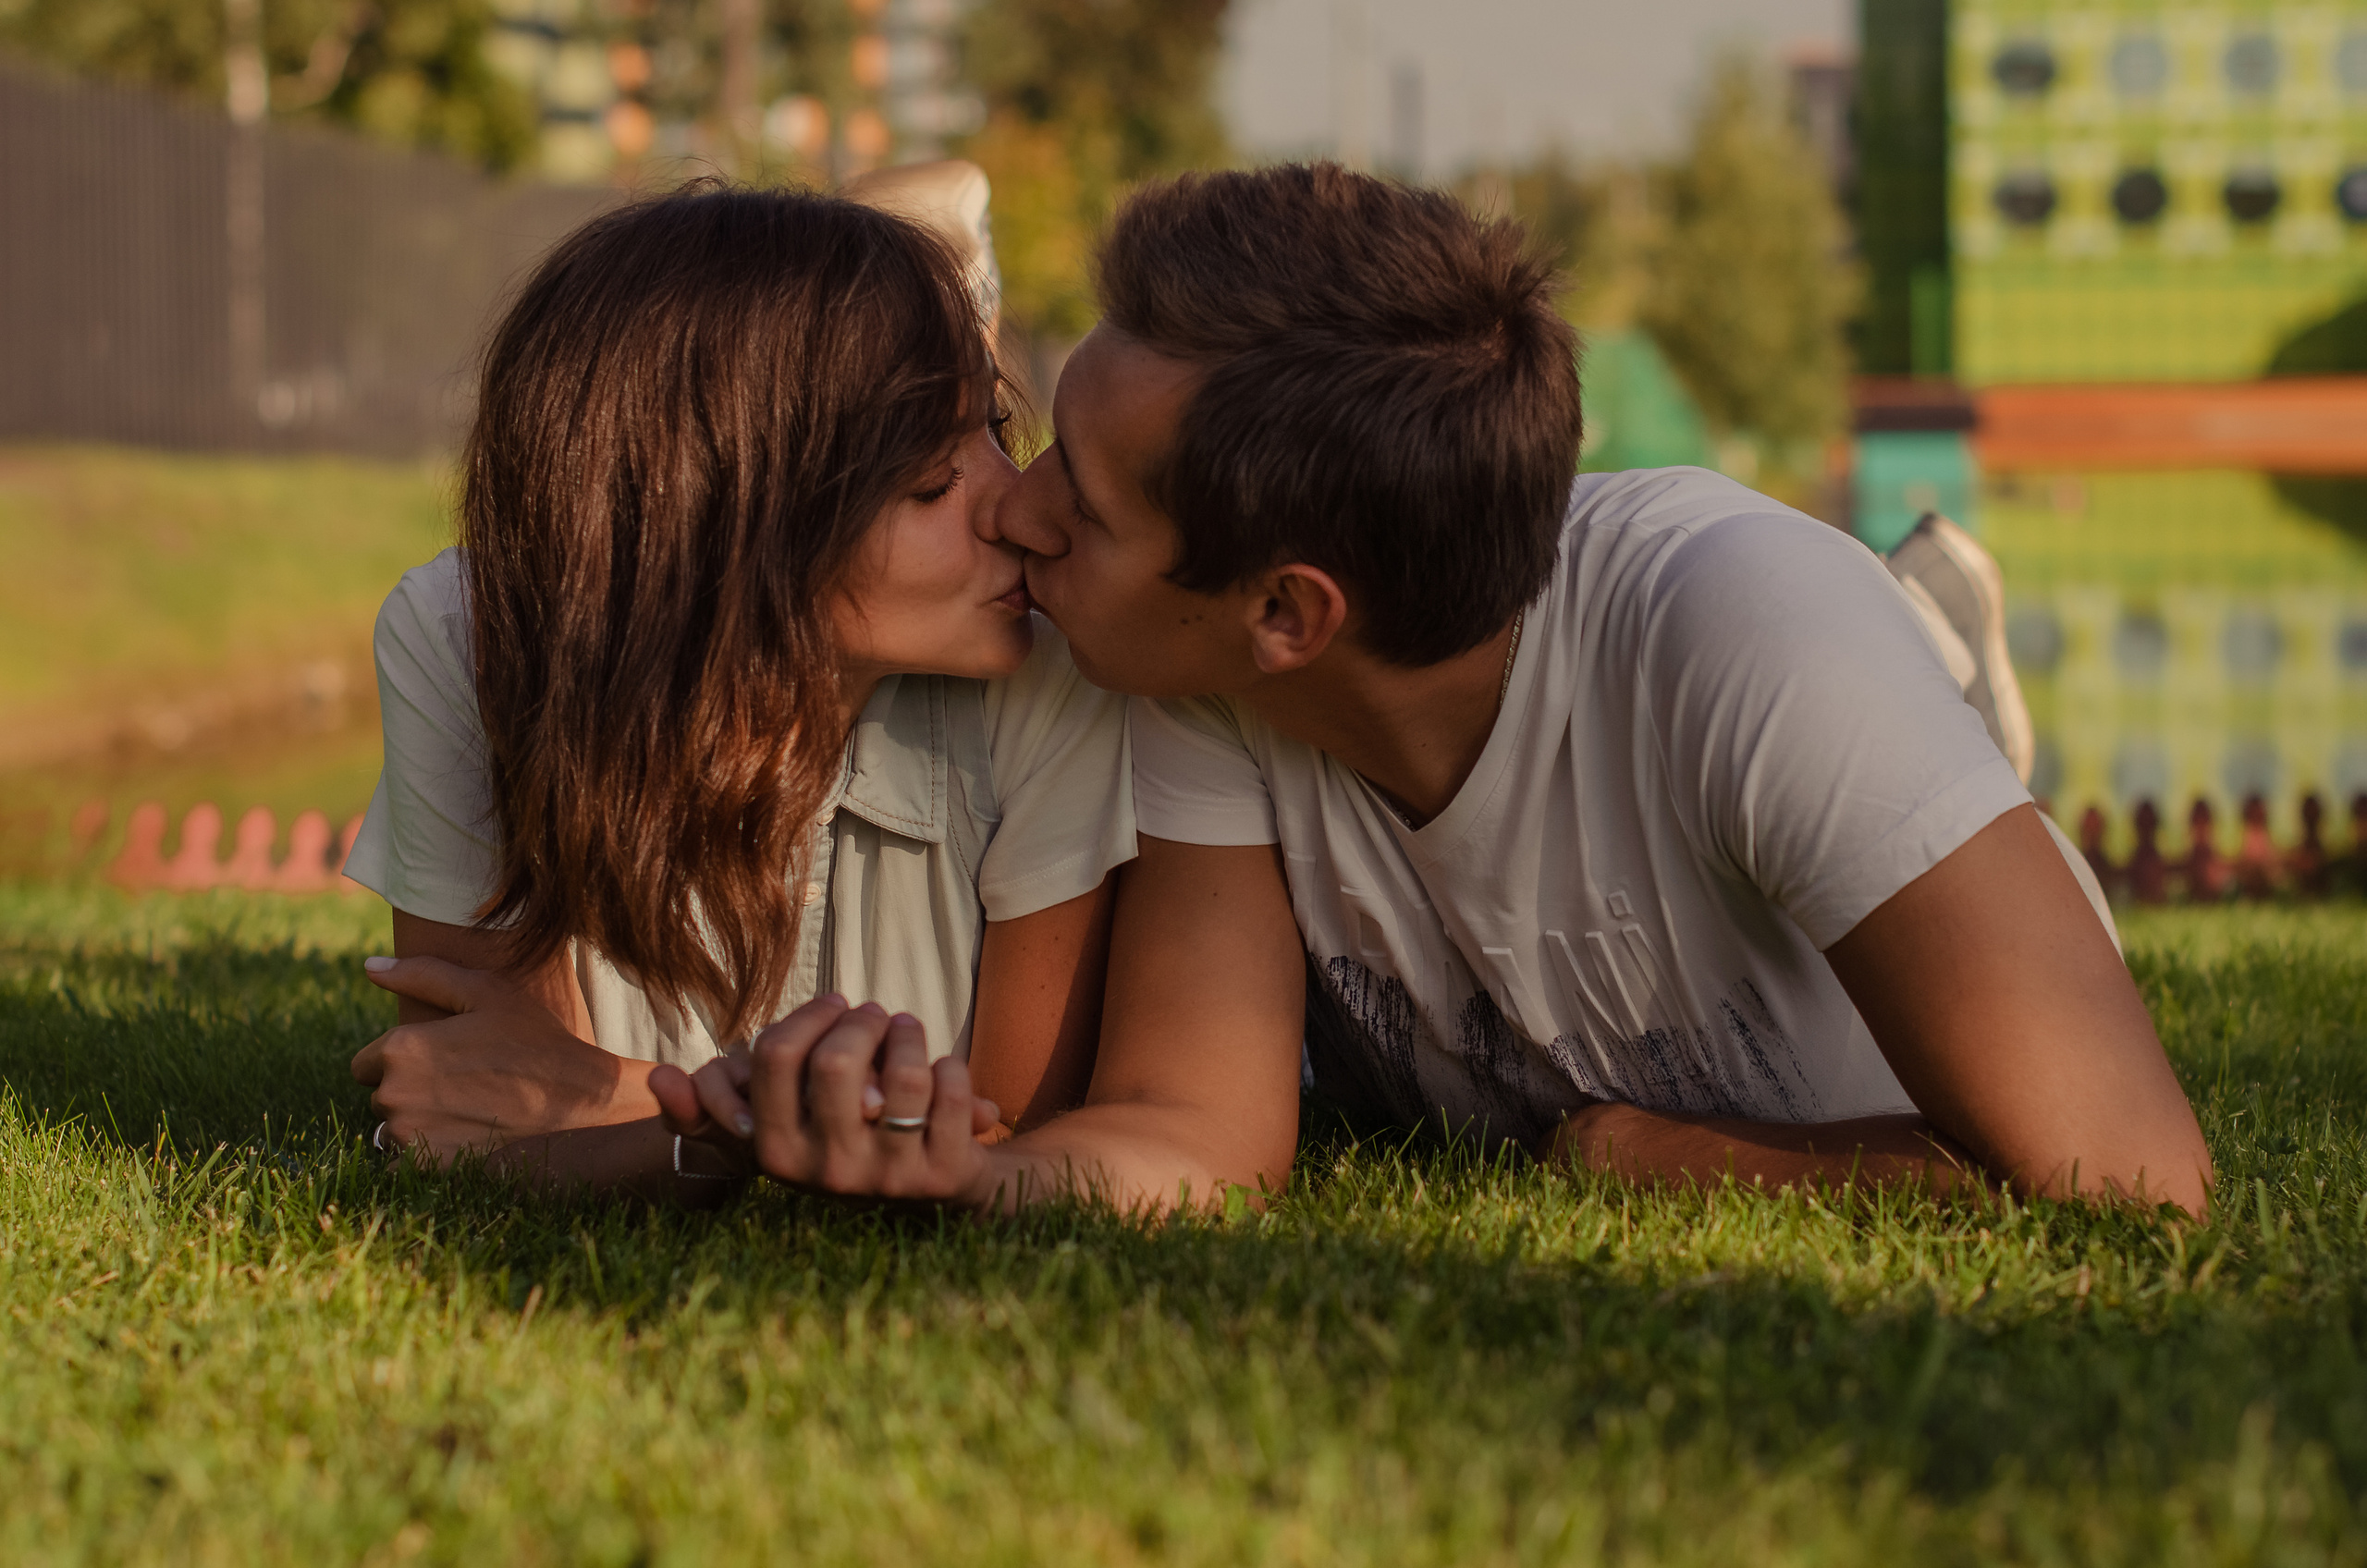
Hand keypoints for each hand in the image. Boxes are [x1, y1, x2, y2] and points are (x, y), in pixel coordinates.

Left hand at [354, 954, 656, 1166]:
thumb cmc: (535, 1039)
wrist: (577, 1099)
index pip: (366, 1063)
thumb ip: (421, 975)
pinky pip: (404, 1166)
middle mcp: (394, 1093)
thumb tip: (368, 965)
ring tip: (469, 1112)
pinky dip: (427, 1157)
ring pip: (394, 1131)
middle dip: (410, 1092)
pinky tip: (464, 1141)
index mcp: (401, 1048)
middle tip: (462, 1086)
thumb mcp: (486, 992)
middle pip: (380, 1097)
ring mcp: (409, 1136)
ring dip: (418, 1125)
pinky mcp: (427, 1168)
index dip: (402, 1062)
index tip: (441, 1063)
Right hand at [653, 994, 1002, 1202]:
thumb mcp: (772, 1123)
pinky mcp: (945, 1175)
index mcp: (777, 1153)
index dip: (811, 1015)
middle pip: (836, 1061)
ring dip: (909, 1034)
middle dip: (862, 1019)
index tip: (836, 1003)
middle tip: (875, 1012)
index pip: (776, 1057)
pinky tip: (943, 1070)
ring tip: (908, 1031)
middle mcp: (827, 1173)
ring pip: (902, 1076)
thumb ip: (709, 1103)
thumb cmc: (839, 1137)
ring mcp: (888, 1178)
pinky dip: (951, 1065)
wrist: (933, 1194)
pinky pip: (949, 1089)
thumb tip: (658, 1079)